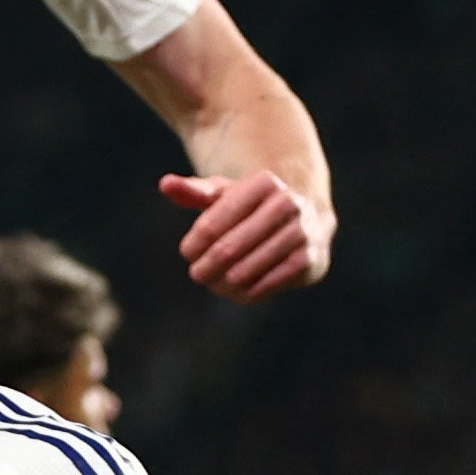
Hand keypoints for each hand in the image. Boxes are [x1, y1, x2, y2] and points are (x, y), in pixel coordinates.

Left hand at [158, 167, 331, 299]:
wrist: (308, 221)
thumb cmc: (254, 209)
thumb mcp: (226, 194)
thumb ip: (195, 191)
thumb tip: (166, 184)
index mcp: (263, 183)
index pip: (214, 221)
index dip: (194, 243)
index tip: (187, 253)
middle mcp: (287, 204)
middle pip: (228, 248)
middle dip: (206, 267)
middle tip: (197, 274)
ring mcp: (301, 233)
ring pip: (247, 269)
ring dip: (224, 283)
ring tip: (215, 283)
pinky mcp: (309, 260)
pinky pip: (268, 284)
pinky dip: (248, 291)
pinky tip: (237, 290)